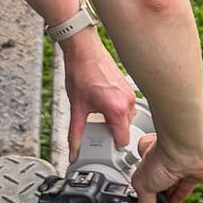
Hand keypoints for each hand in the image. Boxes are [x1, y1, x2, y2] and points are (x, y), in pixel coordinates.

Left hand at [61, 32, 136, 157]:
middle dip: (111, 132)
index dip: (111, 147)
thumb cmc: (81, 72)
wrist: (84, 50)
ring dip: (115, 120)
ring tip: (98, 113)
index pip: (123, 140)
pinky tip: (103, 103)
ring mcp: (129, 94)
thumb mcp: (76, 108)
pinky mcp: (128, 88)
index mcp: (117, 109)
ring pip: (127, 119)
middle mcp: (127, 102)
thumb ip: (75, 134)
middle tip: (96, 128)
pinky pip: (126, 107)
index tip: (102, 146)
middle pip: (125, 130)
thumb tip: (73, 152)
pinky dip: (117, 110)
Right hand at [131, 133, 202, 202]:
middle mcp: (164, 161)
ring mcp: (180, 167)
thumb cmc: (164, 154)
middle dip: (156, 194)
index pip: (144, 175)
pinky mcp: (195, 174)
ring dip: (168, 197)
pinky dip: (180, 197)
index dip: (143, 189)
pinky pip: (186, 189)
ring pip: (172, 186)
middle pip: (159, 182)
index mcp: (149, 157)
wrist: (188, 150)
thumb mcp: (143, 185)